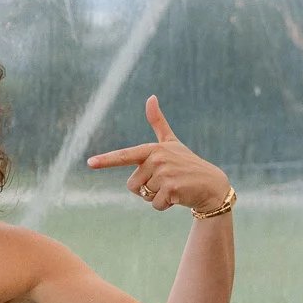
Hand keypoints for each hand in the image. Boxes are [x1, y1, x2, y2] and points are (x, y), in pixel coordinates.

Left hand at [86, 96, 229, 213]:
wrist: (212, 184)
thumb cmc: (187, 163)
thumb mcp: (171, 142)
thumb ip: (158, 122)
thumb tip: (151, 96)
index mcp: (153, 149)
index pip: (125, 155)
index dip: (106, 160)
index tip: (90, 163)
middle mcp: (157, 159)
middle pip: (132, 185)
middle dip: (146, 189)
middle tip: (166, 182)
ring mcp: (165, 174)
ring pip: (144, 196)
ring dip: (157, 197)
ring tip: (173, 188)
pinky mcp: (172, 189)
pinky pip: (155, 204)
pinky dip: (165, 205)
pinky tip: (178, 197)